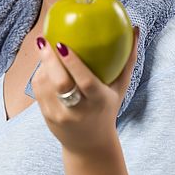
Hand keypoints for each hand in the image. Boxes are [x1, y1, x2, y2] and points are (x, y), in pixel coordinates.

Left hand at [31, 26, 138, 155]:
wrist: (89, 145)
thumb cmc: (107, 108)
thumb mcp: (120, 88)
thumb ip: (128, 60)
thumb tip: (135, 29)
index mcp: (98, 101)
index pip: (85, 81)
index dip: (73, 62)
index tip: (63, 44)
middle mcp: (78, 110)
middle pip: (60, 83)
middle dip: (49, 59)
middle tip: (44, 40)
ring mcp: (60, 115)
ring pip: (45, 85)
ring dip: (42, 64)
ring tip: (43, 45)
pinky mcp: (47, 116)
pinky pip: (39, 90)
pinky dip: (40, 73)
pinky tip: (42, 61)